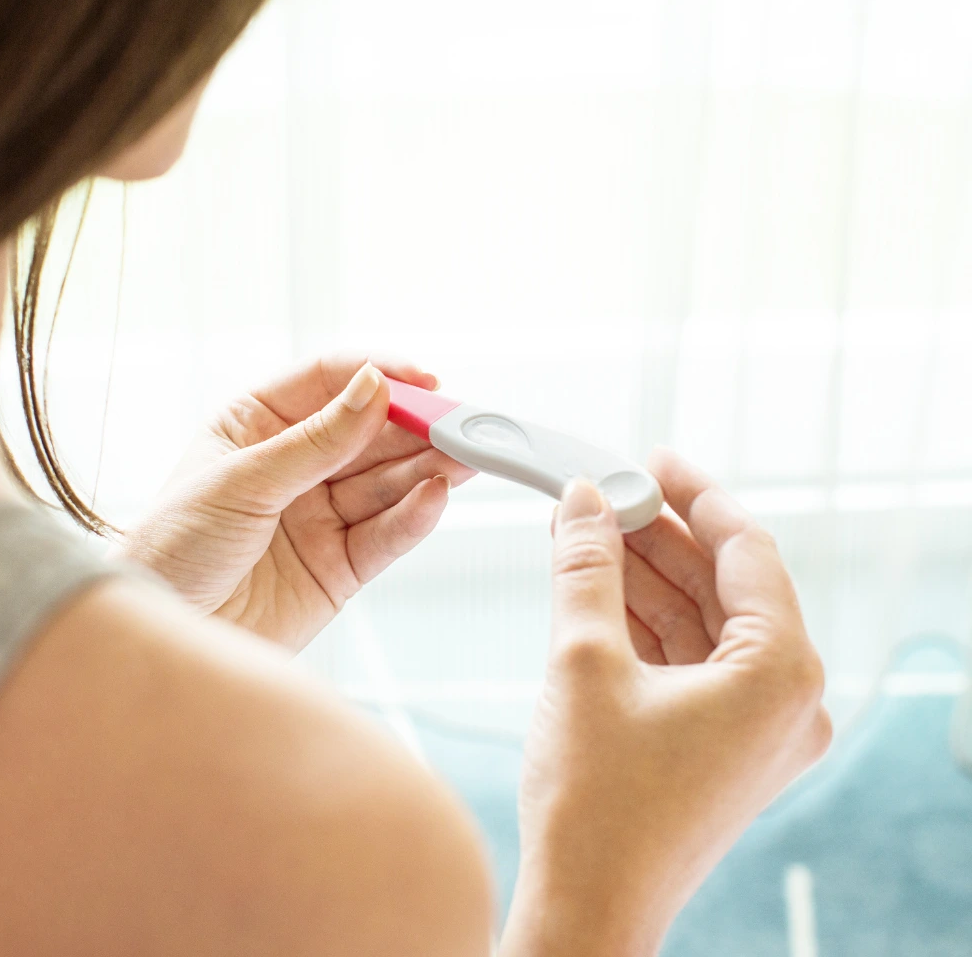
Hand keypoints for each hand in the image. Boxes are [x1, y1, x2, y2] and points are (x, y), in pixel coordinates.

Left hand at [118, 352, 475, 649]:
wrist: (164, 634)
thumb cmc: (174, 548)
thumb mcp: (241, 482)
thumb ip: (315, 441)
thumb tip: (374, 390)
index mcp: (257, 425)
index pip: (327, 383)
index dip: (377, 375)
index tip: (422, 378)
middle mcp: (295, 466)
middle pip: (368, 434)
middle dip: (415, 427)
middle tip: (460, 421)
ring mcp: (320, 515)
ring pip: (386, 483)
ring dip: (427, 468)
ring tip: (466, 456)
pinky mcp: (340, 567)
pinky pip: (384, 535)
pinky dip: (413, 517)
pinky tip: (436, 497)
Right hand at [500, 449, 829, 956]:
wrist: (586, 909)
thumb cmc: (596, 801)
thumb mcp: (583, 660)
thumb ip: (585, 566)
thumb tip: (582, 499)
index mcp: (781, 672)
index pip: (747, 549)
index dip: (695, 494)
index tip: (652, 459)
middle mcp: (786, 699)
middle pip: (723, 584)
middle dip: (658, 535)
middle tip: (604, 494)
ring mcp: (757, 726)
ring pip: (702, 621)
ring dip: (645, 577)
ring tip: (587, 533)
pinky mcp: (724, 744)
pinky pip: (691, 659)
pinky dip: (646, 622)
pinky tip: (598, 588)